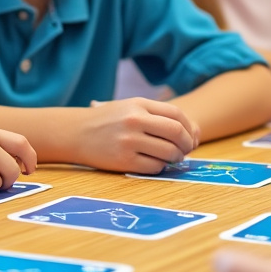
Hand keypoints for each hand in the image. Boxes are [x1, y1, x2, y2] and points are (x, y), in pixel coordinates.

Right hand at [77, 97, 198, 173]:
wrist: (75, 133)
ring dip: (175, 158)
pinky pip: (154, 167)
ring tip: (171, 158)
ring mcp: (129, 141)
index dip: (190, 128)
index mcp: (139, 104)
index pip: (177, 115)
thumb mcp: (130, 107)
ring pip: (168, 152)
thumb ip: (159, 115)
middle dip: (187, 144)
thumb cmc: (107, 120)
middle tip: (186, 150)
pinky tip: (154, 163)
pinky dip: (160, 167)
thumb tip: (195, 131)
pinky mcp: (124, 160)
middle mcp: (135, 120)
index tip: (191, 137)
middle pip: (176, 133)